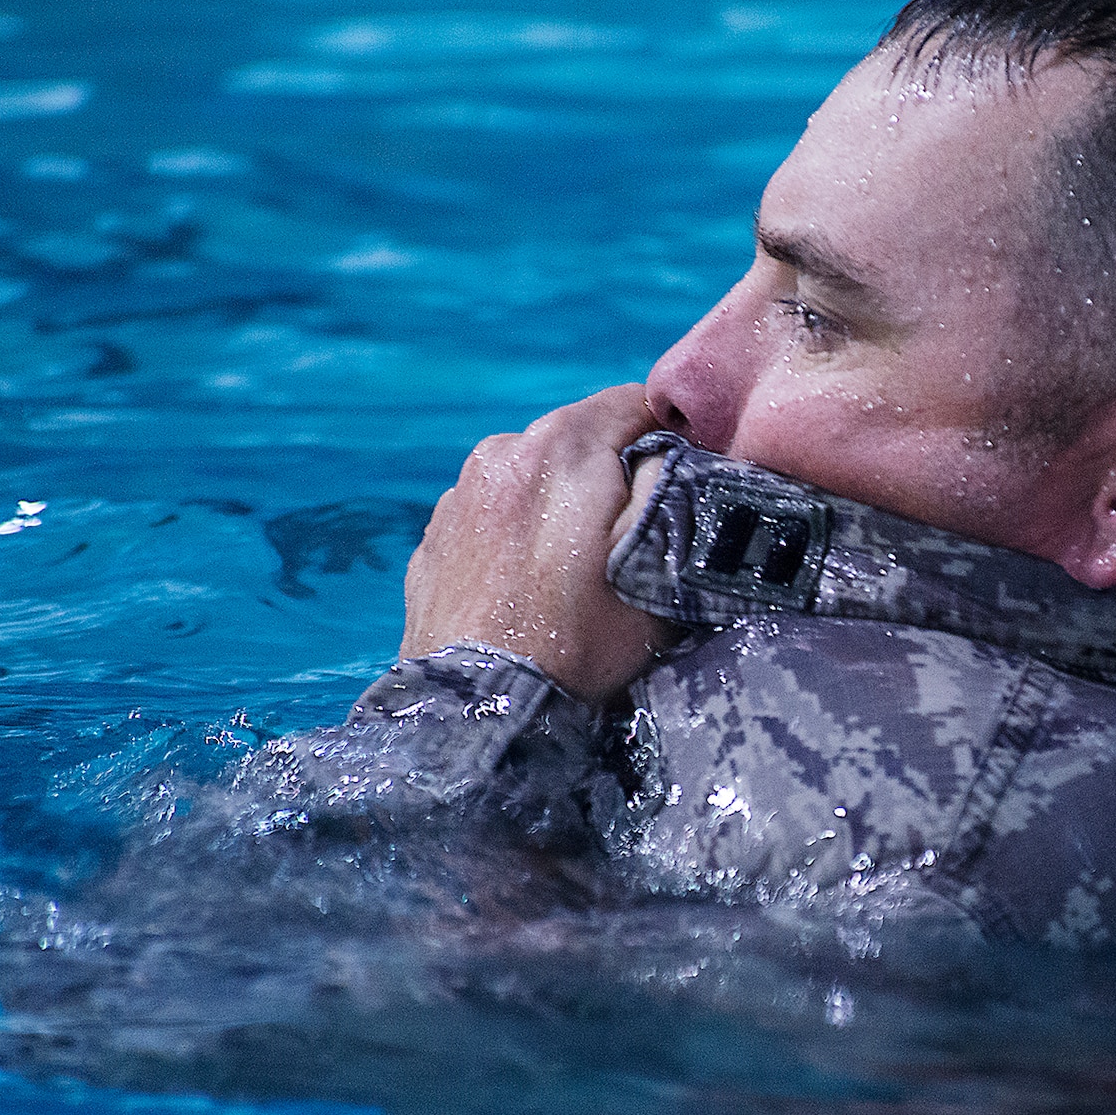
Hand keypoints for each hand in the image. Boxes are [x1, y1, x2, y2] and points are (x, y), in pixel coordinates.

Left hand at [401, 384, 675, 702]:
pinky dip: (516, 535)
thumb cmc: (580, 640)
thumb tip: (667, 451)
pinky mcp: (432, 539)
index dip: (669, 435)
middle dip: (610, 473)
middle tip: (629, 539)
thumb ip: (667, 486)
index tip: (682, 480)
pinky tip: (528, 586)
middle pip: (580, 438)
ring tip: (573, 570)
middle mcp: (500, 451)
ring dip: (560, 504)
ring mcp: (457, 495)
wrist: (480, 712)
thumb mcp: (656, 564)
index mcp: (560, 445)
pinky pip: (492, 515)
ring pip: (533, 476)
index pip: (633, 402)